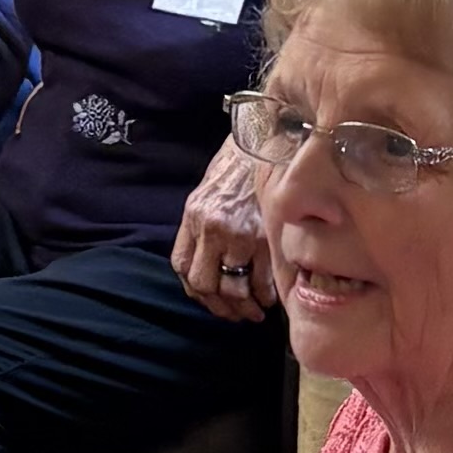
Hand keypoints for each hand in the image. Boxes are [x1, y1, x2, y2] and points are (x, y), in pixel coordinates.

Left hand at [170, 134, 275, 320]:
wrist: (270, 139)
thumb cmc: (240, 164)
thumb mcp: (208, 190)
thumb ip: (203, 224)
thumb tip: (208, 258)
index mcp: (194, 216)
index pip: (182, 266)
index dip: (195, 290)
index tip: (210, 298)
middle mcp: (212, 228)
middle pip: (204, 283)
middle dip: (218, 305)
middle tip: (233, 313)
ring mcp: (239, 234)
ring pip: (234, 287)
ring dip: (244, 307)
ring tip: (253, 311)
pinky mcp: (267, 237)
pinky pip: (263, 280)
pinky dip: (266, 295)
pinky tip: (270, 297)